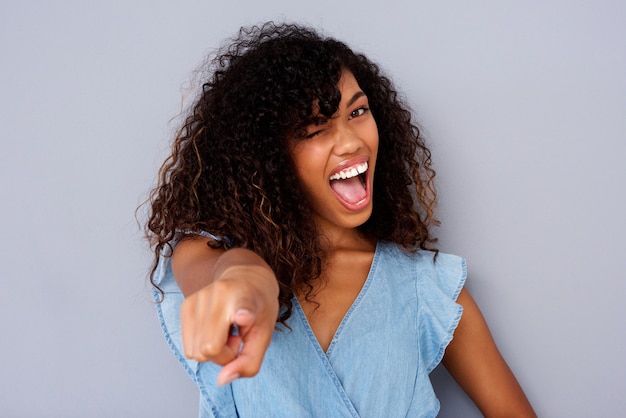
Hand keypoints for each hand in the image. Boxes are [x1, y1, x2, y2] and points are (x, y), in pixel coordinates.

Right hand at [180, 264, 278, 385]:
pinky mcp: (185, 305)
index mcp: (246, 297)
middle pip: (208, 351)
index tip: (243, 316)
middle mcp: (219, 294)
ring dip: (212, 351)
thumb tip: (221, 381)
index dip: (242, 314)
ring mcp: (197, 298)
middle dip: (224, 356)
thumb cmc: (258, 307)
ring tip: (227, 332)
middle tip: (238, 339)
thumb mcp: (265, 334)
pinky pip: (188, 347)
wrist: (244, 274)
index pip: (241, 307)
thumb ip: (249, 362)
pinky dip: (202, 345)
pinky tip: (216, 328)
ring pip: (195, 352)